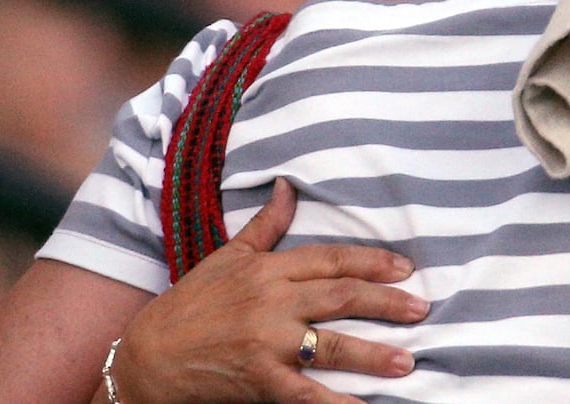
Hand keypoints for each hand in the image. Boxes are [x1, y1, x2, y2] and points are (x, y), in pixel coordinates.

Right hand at [110, 178, 428, 403]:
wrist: (147, 357)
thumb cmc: (190, 305)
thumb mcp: (227, 257)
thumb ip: (265, 226)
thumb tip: (289, 186)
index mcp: (267, 270)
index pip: (330, 259)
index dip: (371, 261)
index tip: (405, 267)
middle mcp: (271, 303)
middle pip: (340, 297)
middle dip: (386, 302)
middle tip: (422, 308)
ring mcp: (266, 344)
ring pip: (330, 346)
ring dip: (373, 354)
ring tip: (408, 361)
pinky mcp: (258, 381)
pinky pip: (306, 394)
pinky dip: (337, 403)